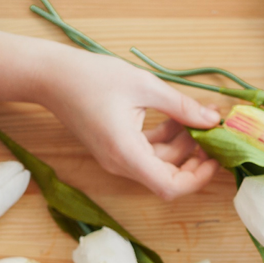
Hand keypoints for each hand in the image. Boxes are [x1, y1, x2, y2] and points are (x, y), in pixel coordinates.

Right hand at [38, 50, 220, 200]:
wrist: (49, 75)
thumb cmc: (90, 76)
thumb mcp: (144, 86)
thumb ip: (181, 107)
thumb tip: (213, 120)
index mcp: (126, 153)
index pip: (169, 187)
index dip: (197, 179)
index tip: (214, 159)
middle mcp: (120, 164)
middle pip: (168, 176)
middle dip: (194, 157)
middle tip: (212, 132)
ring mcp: (117, 159)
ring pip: (160, 163)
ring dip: (182, 145)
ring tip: (195, 116)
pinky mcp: (116, 150)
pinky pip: (148, 153)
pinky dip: (165, 139)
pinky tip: (175, 116)